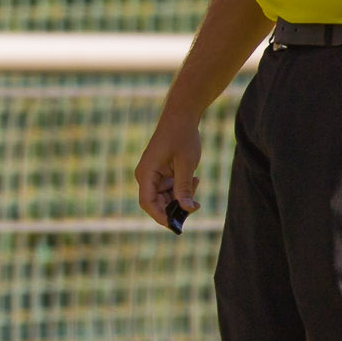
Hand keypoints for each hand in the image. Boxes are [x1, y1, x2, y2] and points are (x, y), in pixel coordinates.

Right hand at [134, 113, 201, 229]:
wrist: (181, 116)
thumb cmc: (182, 136)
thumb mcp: (186, 164)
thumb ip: (184, 187)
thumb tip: (187, 209)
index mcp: (146, 173)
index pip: (147, 202)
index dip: (160, 216)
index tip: (176, 224)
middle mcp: (146, 176)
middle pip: (157, 203)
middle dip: (176, 206)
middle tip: (195, 204)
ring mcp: (153, 175)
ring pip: (165, 197)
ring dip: (181, 196)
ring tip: (195, 182)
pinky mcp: (161, 173)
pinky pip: (169, 189)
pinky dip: (182, 188)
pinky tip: (194, 178)